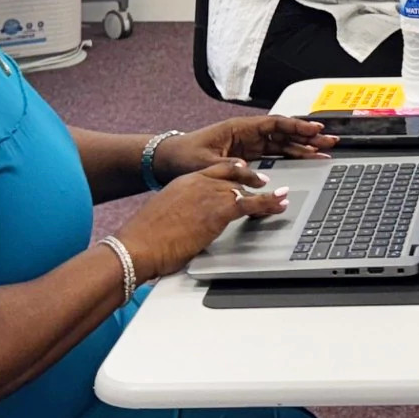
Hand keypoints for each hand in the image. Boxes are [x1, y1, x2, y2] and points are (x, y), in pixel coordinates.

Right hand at [114, 160, 290, 282]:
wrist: (137, 246)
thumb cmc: (143, 240)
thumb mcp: (163, 218)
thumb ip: (179, 215)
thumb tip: (185, 227)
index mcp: (183, 182)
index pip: (213, 171)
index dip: (231, 171)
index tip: (241, 171)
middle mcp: (199, 183)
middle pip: (232, 176)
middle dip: (250, 180)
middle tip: (264, 182)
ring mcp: (210, 194)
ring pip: (245, 189)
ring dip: (266, 195)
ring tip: (280, 196)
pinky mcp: (219, 211)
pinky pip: (251, 204)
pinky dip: (269, 203)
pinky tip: (279, 204)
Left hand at [154, 115, 334, 183]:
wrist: (165, 161)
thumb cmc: (182, 156)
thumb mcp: (207, 164)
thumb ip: (233, 170)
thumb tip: (258, 177)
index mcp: (238, 128)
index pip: (274, 124)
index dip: (296, 126)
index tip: (314, 129)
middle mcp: (246, 135)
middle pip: (283, 133)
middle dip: (307, 136)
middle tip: (328, 142)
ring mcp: (247, 145)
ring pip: (281, 144)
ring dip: (302, 147)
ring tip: (323, 151)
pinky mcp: (245, 157)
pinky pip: (273, 154)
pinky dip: (289, 156)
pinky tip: (302, 160)